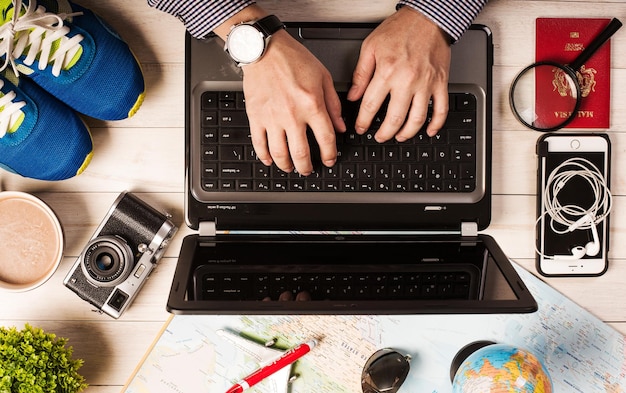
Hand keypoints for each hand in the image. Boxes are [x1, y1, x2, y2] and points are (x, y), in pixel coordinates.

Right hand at [242, 31, 345, 174]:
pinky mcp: (256, 117)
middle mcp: (292, 115)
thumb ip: (333, 104)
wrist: (265, 49)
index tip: (329, 160)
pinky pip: (259, 143)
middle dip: (307, 167)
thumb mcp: (323, 77)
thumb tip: (340, 126)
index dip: (330, 154)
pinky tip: (269, 159)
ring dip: (287, 165)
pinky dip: (265, 156)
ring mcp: (272, 118)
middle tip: (308, 170)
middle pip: (301, 153)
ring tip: (291, 168)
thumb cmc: (293, 59)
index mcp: (312, 105)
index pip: (325, 139)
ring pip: (280, 153)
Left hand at [347, 6, 451, 141]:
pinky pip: (441, 109)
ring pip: (417, 119)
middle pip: (394, 119)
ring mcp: (426, 83)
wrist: (428, 18)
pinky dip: (436, 124)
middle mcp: (407, 80)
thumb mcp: (371, 48)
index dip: (363, 122)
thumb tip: (354, 96)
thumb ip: (361, 74)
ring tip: (399, 137)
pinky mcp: (440, 82)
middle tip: (379, 137)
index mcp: (387, 72)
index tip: (361, 128)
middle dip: (384, 134)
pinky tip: (429, 131)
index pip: (370, 106)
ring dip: (407, 134)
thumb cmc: (400, 29)